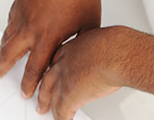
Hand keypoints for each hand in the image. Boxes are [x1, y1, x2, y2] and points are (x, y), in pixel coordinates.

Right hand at [0, 0, 99, 97]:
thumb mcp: (88, 26)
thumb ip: (77, 45)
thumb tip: (74, 57)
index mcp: (49, 36)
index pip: (35, 68)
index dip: (29, 84)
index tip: (26, 92)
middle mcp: (32, 26)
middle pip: (11, 54)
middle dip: (2, 68)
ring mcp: (24, 11)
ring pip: (8, 35)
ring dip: (3, 49)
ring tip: (1, 56)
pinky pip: (11, 18)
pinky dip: (9, 28)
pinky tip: (11, 31)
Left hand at [36, 26, 153, 118]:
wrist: (115, 54)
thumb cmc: (113, 45)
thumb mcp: (97, 41)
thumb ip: (94, 48)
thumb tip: (102, 51)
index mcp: (68, 49)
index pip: (53, 62)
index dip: (51, 71)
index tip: (48, 75)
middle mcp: (62, 64)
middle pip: (46, 80)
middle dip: (42, 90)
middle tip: (38, 97)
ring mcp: (63, 80)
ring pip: (50, 96)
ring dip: (48, 106)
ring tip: (45, 111)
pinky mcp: (69, 96)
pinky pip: (62, 112)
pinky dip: (61, 118)